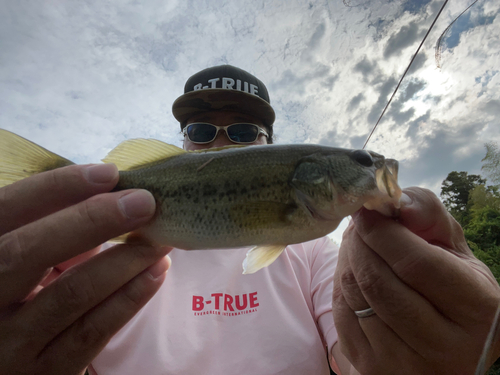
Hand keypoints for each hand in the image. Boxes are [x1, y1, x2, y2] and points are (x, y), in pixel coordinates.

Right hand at [0, 164, 171, 374]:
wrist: (6, 364)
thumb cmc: (13, 303)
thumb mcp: (18, 265)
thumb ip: (46, 238)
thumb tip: (104, 213)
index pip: (5, 211)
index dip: (55, 188)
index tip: (108, 173)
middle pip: (29, 252)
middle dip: (92, 220)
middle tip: (144, 202)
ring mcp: (9, 344)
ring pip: (70, 293)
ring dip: (125, 259)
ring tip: (160, 237)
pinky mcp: (44, 374)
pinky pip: (93, 331)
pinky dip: (130, 297)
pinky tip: (156, 272)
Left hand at [332, 187, 499, 374]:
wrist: (444, 348)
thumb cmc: (451, 290)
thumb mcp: (456, 252)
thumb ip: (431, 217)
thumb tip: (397, 201)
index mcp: (476, 309)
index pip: (415, 262)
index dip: (382, 231)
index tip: (366, 211)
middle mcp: (442, 345)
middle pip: (377, 280)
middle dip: (358, 241)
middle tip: (358, 224)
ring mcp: (404, 364)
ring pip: (354, 295)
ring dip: (347, 259)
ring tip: (357, 244)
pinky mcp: (372, 370)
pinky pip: (341, 314)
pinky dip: (340, 284)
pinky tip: (353, 272)